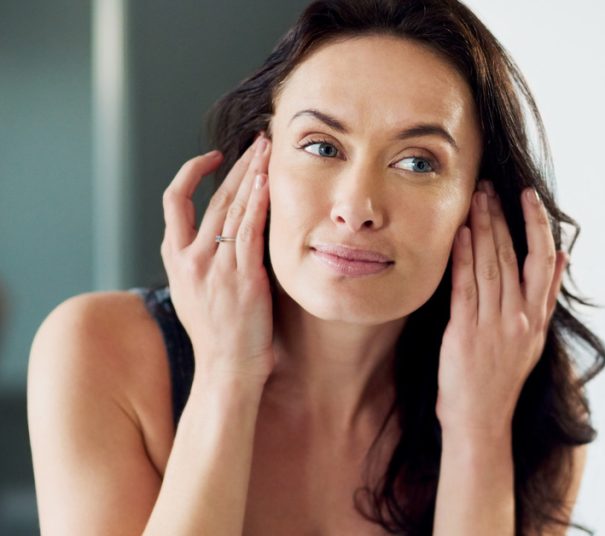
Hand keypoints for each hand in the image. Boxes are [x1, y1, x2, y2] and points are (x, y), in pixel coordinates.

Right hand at [161, 132, 274, 384]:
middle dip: (238, 165)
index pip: (175, 202)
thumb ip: (203, 263)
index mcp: (176, 259)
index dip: (192, 173)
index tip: (214, 157)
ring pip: (233, 208)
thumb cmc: (220, 337)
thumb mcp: (196, 294)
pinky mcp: (242, 278)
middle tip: (258, 142)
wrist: (226, 370)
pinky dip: (258, 204)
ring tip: (269, 151)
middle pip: (213, 197)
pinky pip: (249, 231)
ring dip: (253, 175)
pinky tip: (269, 183)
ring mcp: (215, 267)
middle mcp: (191, 258)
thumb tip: (221, 239)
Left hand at [436, 180, 568, 436]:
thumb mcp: (534, 337)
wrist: (481, 418)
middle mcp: (519, 318)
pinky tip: (458, 235)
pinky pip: (465, 288)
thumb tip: (563, 256)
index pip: (543, 260)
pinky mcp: (465, 333)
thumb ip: (546, 295)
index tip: (528, 197)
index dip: (537, 225)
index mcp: (537, 317)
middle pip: (512, 256)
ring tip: (475, 199)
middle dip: (500, 217)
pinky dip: (462, 259)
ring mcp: (493, 325)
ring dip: (481, 229)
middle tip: (490, 187)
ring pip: (490, 265)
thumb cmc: (502, 377)